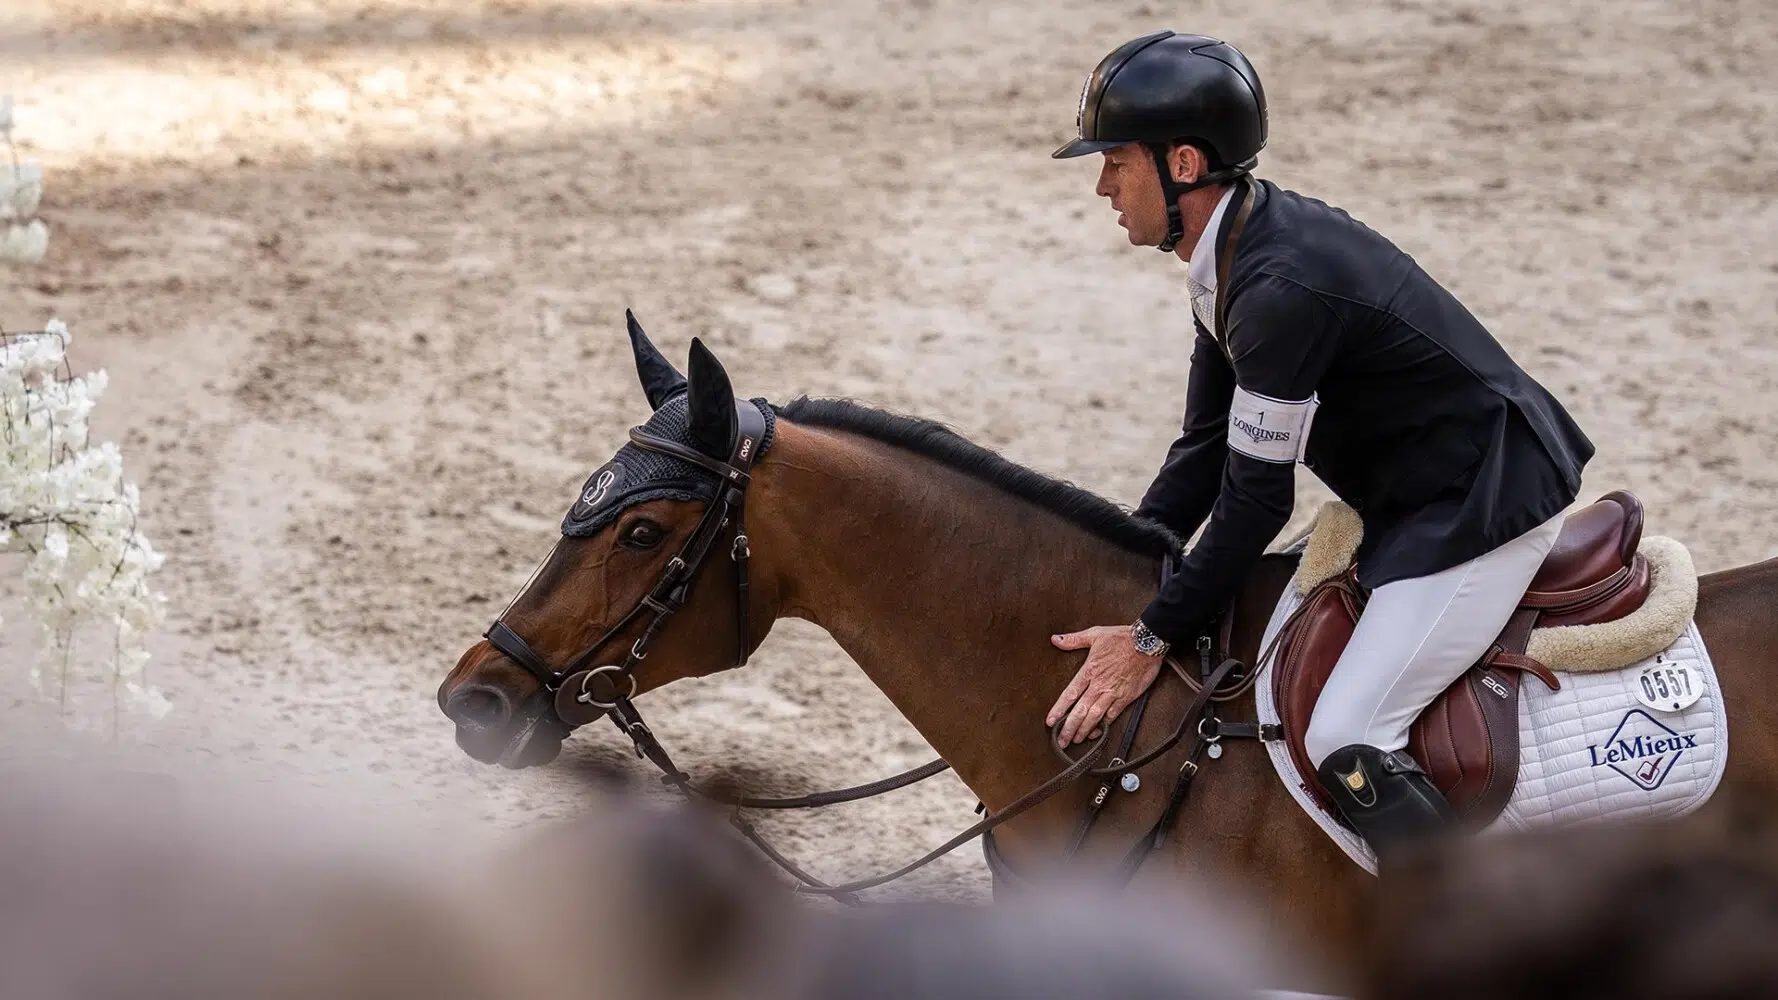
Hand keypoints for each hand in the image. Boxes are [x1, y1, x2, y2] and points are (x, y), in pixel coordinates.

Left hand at [1045, 625, 1164, 746]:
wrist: (1147, 643)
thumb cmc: (1122, 638)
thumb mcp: (1095, 634)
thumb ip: (1074, 640)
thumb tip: (1056, 639)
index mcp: (1089, 670)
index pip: (1070, 694)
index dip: (1059, 709)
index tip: (1050, 721)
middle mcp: (1099, 685)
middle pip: (1080, 711)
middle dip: (1069, 727)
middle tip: (1061, 740)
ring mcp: (1113, 693)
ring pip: (1095, 716)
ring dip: (1084, 730)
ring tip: (1076, 740)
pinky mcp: (1126, 697)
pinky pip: (1113, 715)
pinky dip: (1104, 725)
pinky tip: (1097, 732)